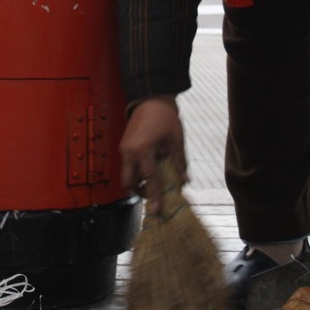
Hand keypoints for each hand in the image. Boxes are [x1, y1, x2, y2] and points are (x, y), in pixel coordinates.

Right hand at [118, 97, 185, 214]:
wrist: (150, 99)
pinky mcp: (124, 146)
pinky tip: (149, 167)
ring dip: (137, 182)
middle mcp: (129, 152)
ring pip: (126, 175)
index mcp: (143, 150)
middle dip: (139, 192)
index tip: (157, 210)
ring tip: (153, 180)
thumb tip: (185, 181)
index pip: (150, 179)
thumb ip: (179, 162)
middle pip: (128, 183)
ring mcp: (124, 149)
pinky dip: (136, 171)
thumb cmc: (165, 117)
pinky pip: (127, 165)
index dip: (155, 196)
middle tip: (152, 195)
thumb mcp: (176, 140)